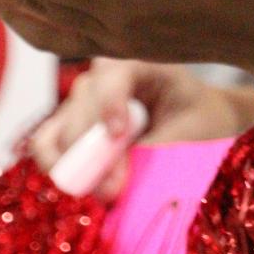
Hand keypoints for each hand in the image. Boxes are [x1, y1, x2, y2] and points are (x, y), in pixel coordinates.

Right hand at [28, 61, 253, 197]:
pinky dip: (63, 169)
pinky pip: (49, 147)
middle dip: (92, 150)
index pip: (111, 75)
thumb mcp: (190, 130)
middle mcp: (102, 76)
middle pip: (80, 106)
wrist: (204, 122)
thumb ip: (153, 148)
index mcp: (138, 61)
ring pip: (56, 130)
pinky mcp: (72, 127)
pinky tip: (87, 185)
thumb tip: (113, 180)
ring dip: (74, 165)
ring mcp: (82, 102)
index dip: (109, 104)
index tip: (118, 135)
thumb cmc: (202, 118)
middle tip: (114, 189)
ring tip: (104, 192)